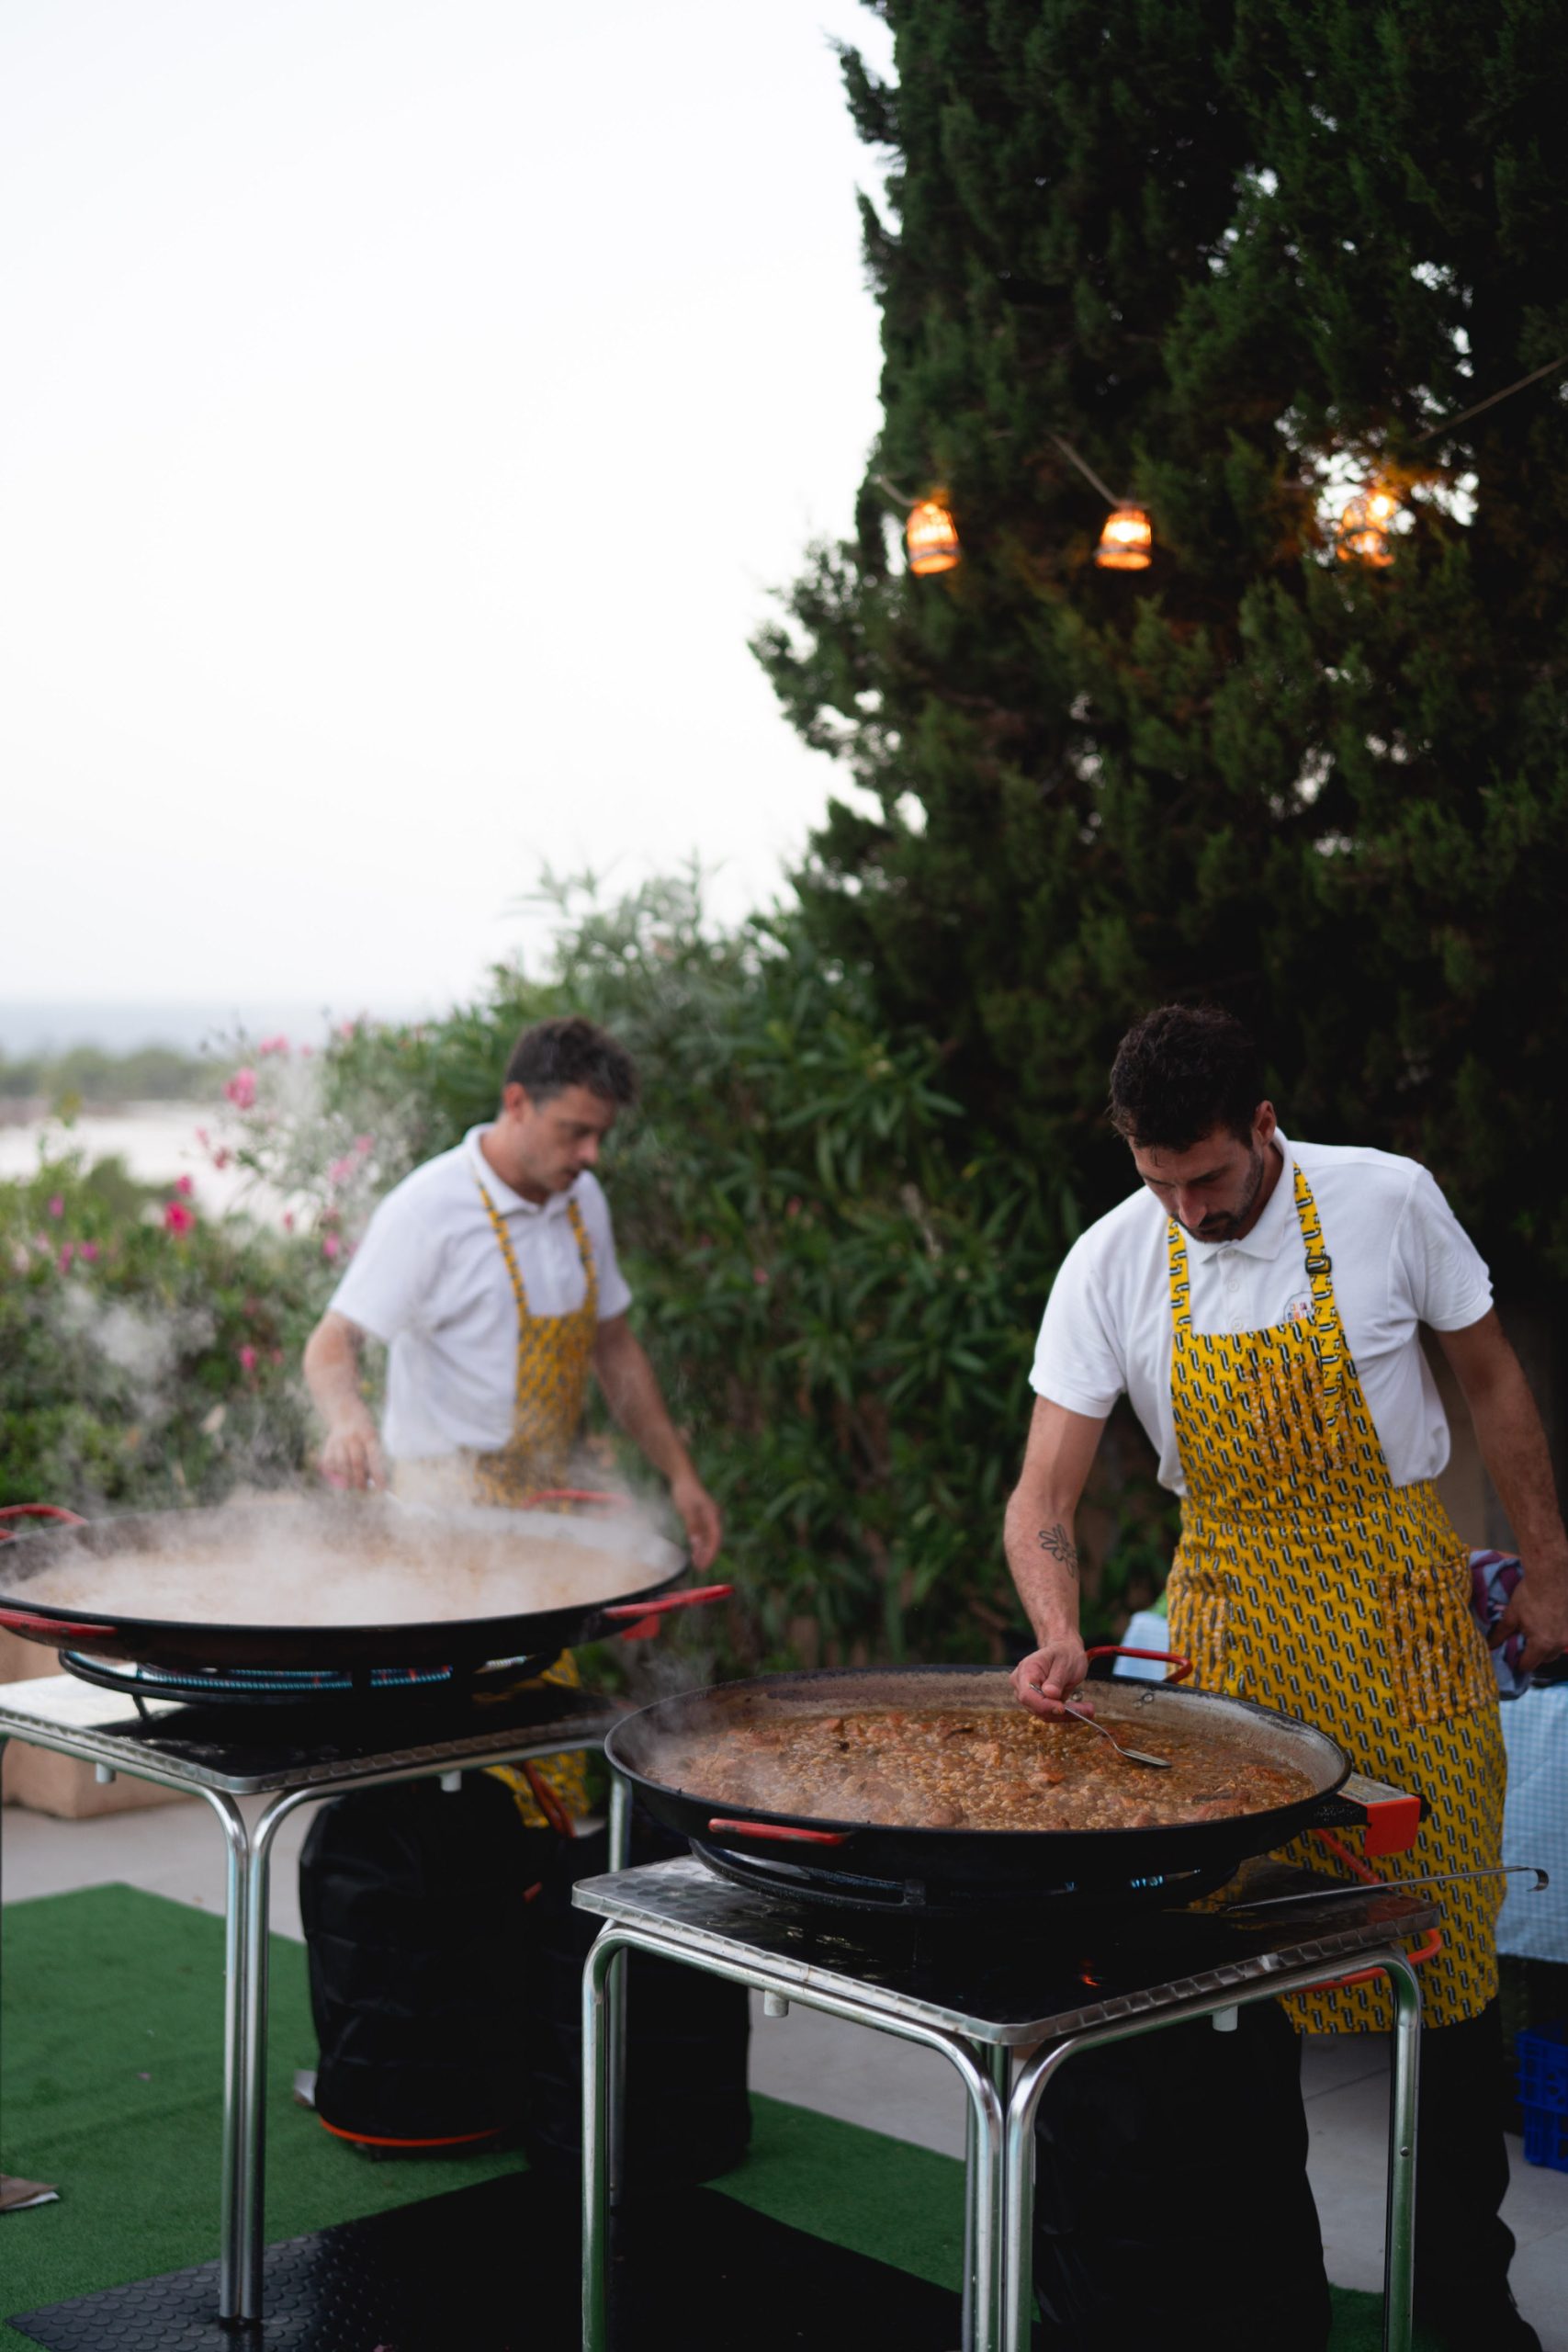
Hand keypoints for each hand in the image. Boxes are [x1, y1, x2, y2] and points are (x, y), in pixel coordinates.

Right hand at [318, 1416, 384, 1492]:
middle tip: (364, 1489)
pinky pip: (329, 1462)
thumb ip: (373, 1454)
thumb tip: (372, 1478)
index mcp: (369, 1435)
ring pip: (342, 1464)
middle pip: (356, 1463)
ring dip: (347, 1478)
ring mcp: (339, 1441)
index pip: (374, 1458)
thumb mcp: (374, 1435)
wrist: (344, 1410)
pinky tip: (338, 1477)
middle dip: (360, 1480)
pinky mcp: (329, 1444)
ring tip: (352, 1485)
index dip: (378, 1475)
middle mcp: (353, 1437)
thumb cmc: (364, 1428)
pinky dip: (333, 1472)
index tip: (382, 1488)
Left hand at [670, 1471, 721, 1572]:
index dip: (711, 1553)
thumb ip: (693, 1527)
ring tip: (696, 1565)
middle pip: (714, 1541)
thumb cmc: (685, 1491)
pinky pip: (703, 1535)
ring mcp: (709, 1518)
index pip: (715, 1538)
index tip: (705, 1565)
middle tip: (700, 1569)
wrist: (683, 1478)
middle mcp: (714, 1518)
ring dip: (703, 1552)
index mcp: (713, 1515)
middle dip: (708, 1555)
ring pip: (708, 1539)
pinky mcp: (702, 1519)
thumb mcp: (687, 1510)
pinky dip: (699, 1545)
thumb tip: (697, 1545)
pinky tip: (694, 1553)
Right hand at [1011, 1628, 1089, 1719]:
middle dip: (1061, 1712)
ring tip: (1089, 1709)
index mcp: (1026, 1670)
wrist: (1066, 1651)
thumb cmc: (1064, 1653)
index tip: (1062, 1708)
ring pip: (1045, 1714)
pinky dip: (1068, 1714)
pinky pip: (1052, 1714)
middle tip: (1087, 1710)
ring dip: (1068, 1715)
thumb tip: (1050, 1694)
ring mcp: (1030, 1695)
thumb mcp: (1064, 1662)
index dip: (1043, 1705)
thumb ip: (1056, 1679)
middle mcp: (1023, 1684)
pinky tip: (1083, 1709)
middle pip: (1036, 1707)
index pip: (1027, 1694)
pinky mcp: (1040, 1703)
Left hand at [1494, 1549, 1567, 1672]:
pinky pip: (1563, 1636)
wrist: (1551, 1575)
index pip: (1529, 1665)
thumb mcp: (1512, 1615)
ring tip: (1535, 1633)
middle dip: (1534, 1655)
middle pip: (1545, 1659)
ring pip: (1556, 1649)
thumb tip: (1490, 1645)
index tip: (1511, 1657)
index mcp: (1542, 1644)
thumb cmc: (1529, 1595)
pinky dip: (1555, 1634)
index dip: (1518, 1663)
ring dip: (1546, 1646)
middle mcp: (1559, 1643)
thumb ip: (1501, 1633)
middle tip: (1523, 1643)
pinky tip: (1547, 1623)